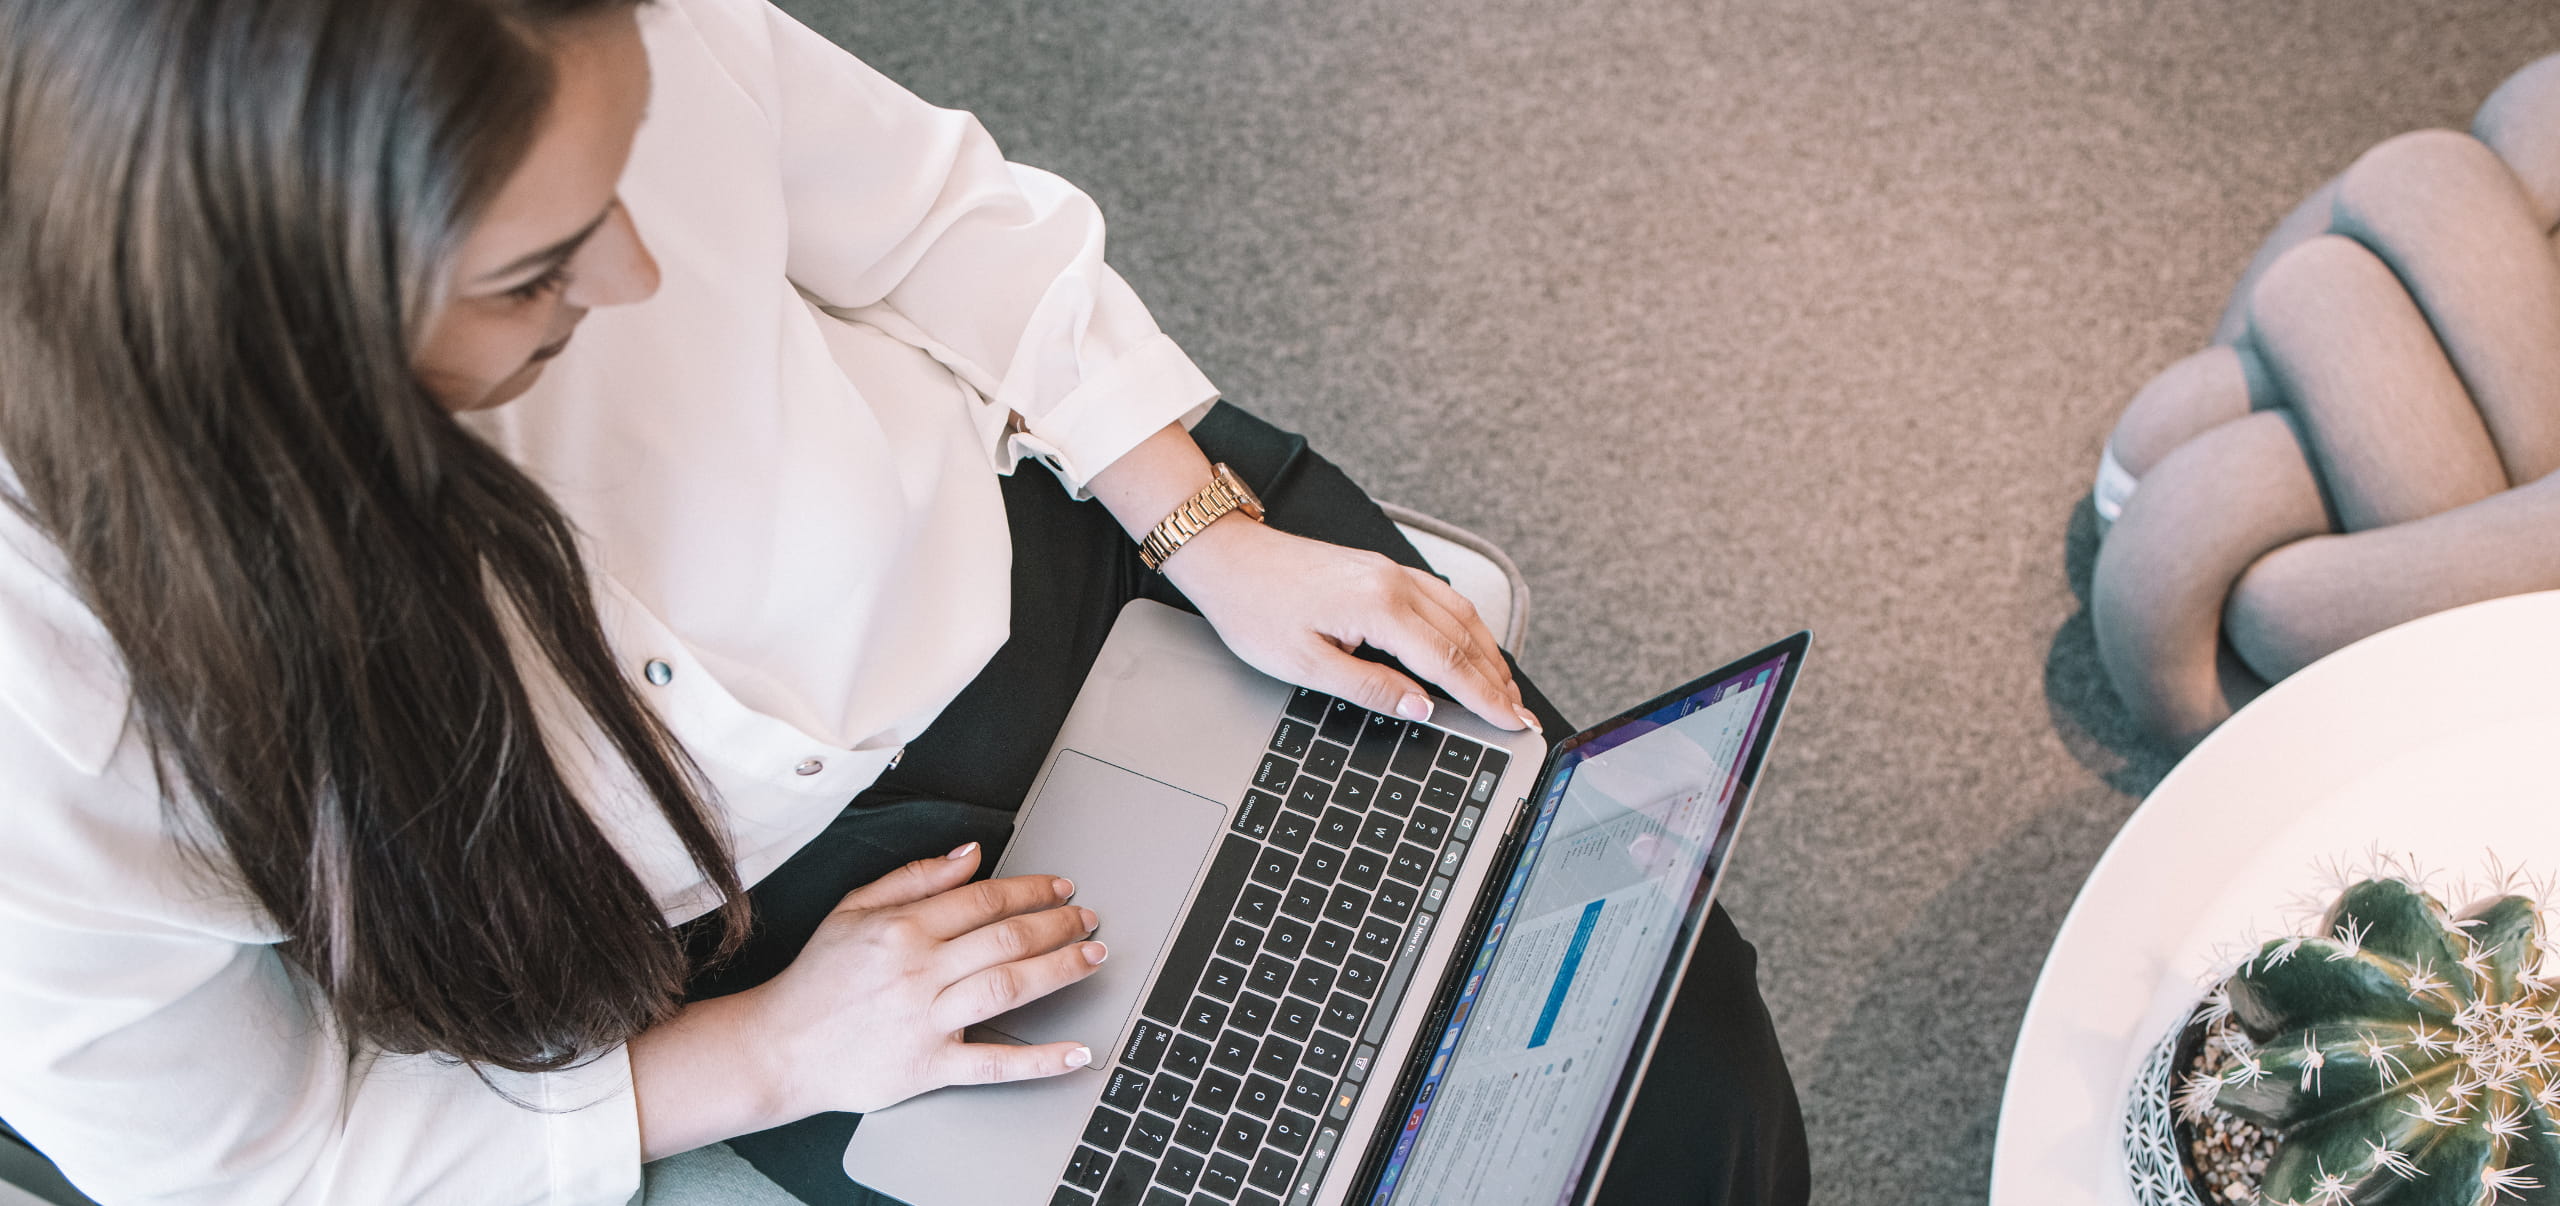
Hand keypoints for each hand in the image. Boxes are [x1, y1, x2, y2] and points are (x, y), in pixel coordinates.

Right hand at [741, 843, 1106, 1117]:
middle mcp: (919, 971)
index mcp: (902, 928)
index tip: (1062, 888)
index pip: (984, 900)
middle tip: (1089, 919)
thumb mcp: (853, 909)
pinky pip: (993, 1063)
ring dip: (1060, 969)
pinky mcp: (928, 1068)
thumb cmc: (817, 979)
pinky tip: (1077, 1052)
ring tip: (1094, 958)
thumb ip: (915, 877)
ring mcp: (926, 1021)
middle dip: (1058, 925)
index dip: (1032, 890)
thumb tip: (972, 854)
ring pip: (1008, 987)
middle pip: (1006, 939)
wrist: (778, 1048)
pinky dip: (1040, 1061)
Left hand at [1165, 516, 1532, 731]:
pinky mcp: (1381, 569)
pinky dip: (1465, 628)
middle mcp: (1394, 582)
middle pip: (1465, 637)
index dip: (1484, 698)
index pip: (1449, 662)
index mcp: (1379, 606)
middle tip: (1522, 715)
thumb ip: (1369, 687)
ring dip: (1487, 653)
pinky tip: (1470, 645)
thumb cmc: (1254, 608)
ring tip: (1505, 689)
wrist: (1226, 557)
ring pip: (1459, 614)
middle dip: (1498, 680)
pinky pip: (1441, 599)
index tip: (1511, 721)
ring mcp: (1390, 571)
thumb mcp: (1305, 664)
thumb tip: (1419, 707)